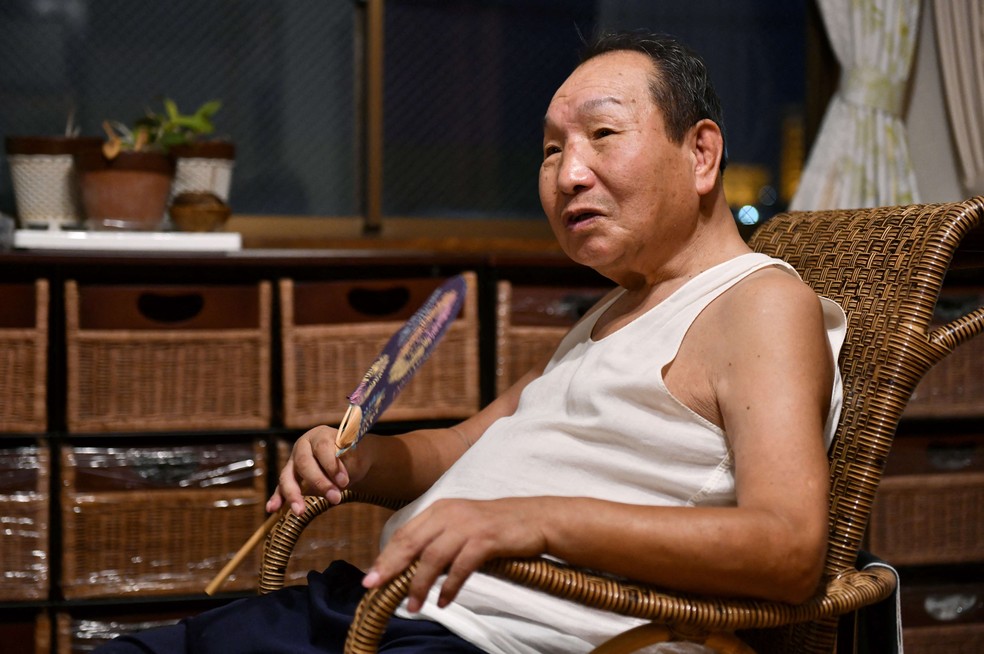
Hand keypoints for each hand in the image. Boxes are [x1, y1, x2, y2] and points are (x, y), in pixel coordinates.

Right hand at [267, 425, 372, 515]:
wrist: (349, 459)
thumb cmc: (353, 456)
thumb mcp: (356, 457)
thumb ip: (348, 465)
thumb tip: (339, 481)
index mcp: (320, 435)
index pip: (322, 447)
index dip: (332, 464)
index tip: (344, 481)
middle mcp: (303, 446)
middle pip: (304, 462)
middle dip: (318, 482)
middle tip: (335, 498)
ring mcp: (293, 461)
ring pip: (287, 476)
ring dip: (293, 494)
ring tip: (299, 511)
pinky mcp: (289, 476)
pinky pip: (281, 487)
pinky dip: (277, 498)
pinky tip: (272, 509)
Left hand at [362, 497, 546, 611]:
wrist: (535, 519)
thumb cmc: (497, 527)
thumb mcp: (462, 527)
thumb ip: (439, 540)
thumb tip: (411, 568)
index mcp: (441, 509)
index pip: (405, 533)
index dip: (386, 556)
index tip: (371, 577)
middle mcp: (450, 513)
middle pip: (411, 542)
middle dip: (390, 567)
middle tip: (374, 588)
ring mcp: (468, 525)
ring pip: (432, 557)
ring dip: (419, 584)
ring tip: (412, 606)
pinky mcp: (486, 538)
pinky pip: (460, 566)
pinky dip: (449, 586)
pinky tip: (443, 602)